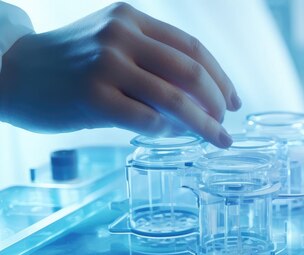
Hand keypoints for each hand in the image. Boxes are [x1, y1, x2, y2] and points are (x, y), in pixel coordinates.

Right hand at [0, 2, 239, 147]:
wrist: (10, 72)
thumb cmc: (69, 64)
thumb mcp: (111, 43)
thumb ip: (152, 59)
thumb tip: (202, 98)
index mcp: (131, 19)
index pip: (192, 48)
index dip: (221, 77)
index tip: (235, 101)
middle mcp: (121, 36)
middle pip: (191, 72)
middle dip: (219, 102)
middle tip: (227, 123)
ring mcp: (105, 65)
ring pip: (175, 99)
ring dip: (204, 124)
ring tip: (217, 138)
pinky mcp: (92, 97)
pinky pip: (147, 120)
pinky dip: (168, 133)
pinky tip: (174, 138)